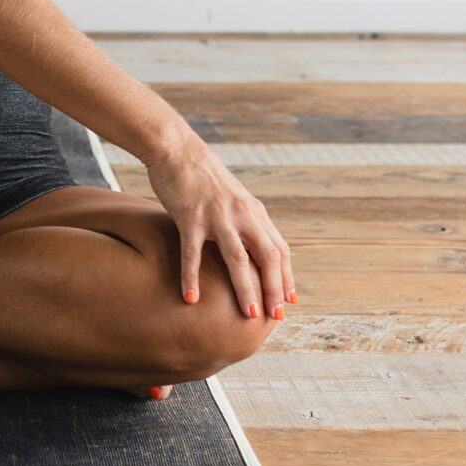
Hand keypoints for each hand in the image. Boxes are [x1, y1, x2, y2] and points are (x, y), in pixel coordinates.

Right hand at [141, 133, 294, 317]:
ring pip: (237, 258)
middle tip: (274, 317)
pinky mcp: (190, 216)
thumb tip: (256, 248)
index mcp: (254, 212)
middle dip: (274, 289)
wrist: (176, 148)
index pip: (279, 249)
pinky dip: (192, 277)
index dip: (286, 277)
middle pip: (266, 257)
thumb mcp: (233, 197)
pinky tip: (191, 298)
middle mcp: (241, 214)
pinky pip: (192, 253)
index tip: (289, 302)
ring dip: (245, 288)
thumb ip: (246, 221)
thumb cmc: (203, 177)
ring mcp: (217, 215)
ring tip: (249, 314)